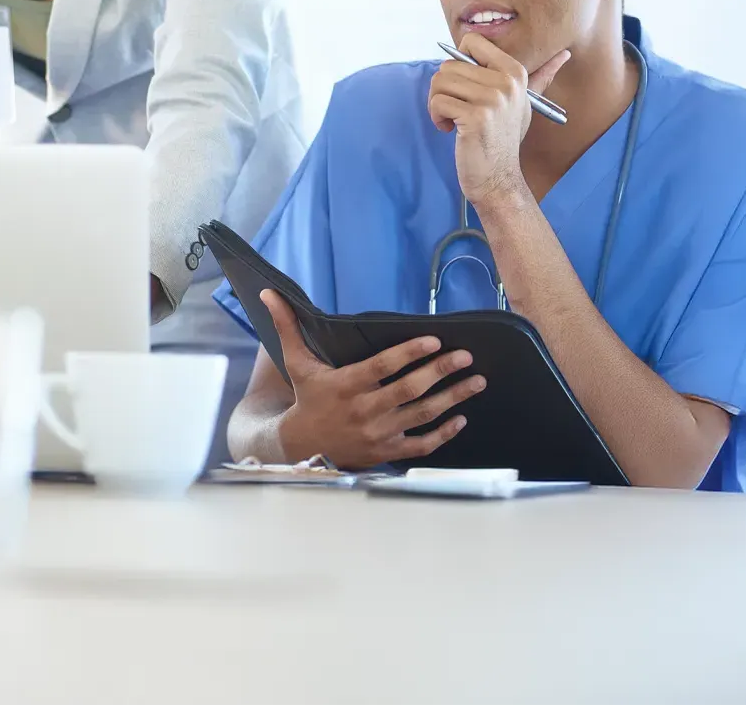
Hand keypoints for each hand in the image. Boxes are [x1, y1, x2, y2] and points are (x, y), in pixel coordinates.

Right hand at [262, 290, 486, 469]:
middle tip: (466, 356)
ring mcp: (379, 433)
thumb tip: (269, 294)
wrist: (302, 446)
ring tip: (476, 381)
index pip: (382, 367)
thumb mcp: (296, 361)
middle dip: (441, 371)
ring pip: (422, 414)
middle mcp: (365, 410)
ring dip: (453, 398)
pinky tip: (461, 417)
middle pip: (410, 390)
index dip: (408, 353)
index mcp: (346, 384)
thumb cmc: (306, 396)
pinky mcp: (387, 451)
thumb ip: (287, 326)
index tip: (434, 339)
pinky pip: (421, 445)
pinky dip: (443, 433)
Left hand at [428, 32, 569, 204]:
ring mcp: (493, 99)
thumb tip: (565, 53)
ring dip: (437, 103)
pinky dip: (436, 116)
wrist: (498, 177)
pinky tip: (449, 129)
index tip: (465, 85)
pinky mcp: (475, 117)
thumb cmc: (504, 138)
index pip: (471, 41)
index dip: (458, 62)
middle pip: (449, 64)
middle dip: (443, 89)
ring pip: (440, 81)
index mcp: (515, 72)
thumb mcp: (524, 103)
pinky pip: (438, 101)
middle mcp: (507, 82)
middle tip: (455, 109)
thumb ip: (541, 76)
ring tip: (452, 119)